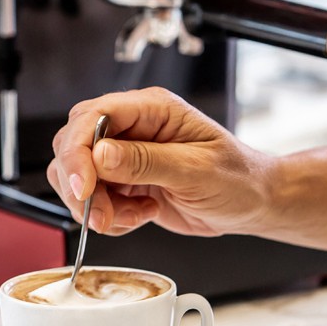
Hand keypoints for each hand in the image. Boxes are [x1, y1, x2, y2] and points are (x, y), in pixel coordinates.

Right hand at [47, 87, 274, 236]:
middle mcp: (134, 127)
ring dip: (95, 205)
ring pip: (78, 175)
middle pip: (75, 144)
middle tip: (100, 215)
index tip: (83, 187)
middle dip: (80, 184)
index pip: (94, 116)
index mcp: (153, 109)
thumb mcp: (196, 169)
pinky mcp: (125, 181)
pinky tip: (141, 214)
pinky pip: (95, 198)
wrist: (251, 204)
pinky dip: (110, 216)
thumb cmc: (237, 178)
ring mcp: (127, 155)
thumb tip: (99, 155)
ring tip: (134, 215)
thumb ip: (146, 161)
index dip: (78, 151)